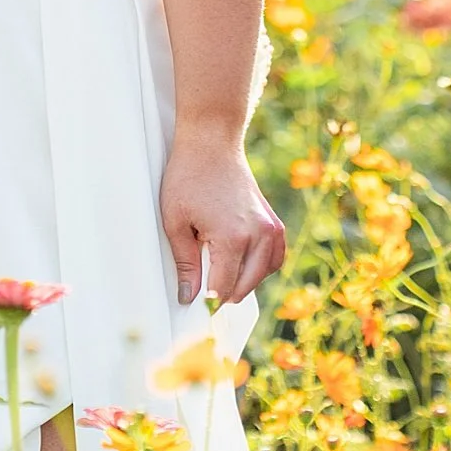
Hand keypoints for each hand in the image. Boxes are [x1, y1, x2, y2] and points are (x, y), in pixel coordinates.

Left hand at [159, 129, 287, 308]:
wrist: (211, 144)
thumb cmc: (188, 177)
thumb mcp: (175, 221)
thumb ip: (186, 263)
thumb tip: (189, 297)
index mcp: (233, 238)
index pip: (222, 289)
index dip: (207, 302)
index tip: (194, 307)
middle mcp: (259, 235)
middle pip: (244, 286)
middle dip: (223, 295)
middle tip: (202, 293)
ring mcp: (271, 228)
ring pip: (262, 275)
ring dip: (243, 282)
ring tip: (220, 277)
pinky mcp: (274, 222)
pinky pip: (275, 258)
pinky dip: (262, 267)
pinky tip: (243, 266)